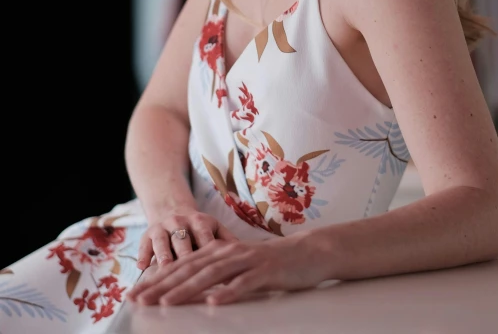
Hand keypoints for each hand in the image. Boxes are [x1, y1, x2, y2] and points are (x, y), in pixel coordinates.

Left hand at [128, 234, 328, 305]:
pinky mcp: (265, 271)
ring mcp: (246, 261)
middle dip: (162, 286)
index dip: (156, 279)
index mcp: (218, 250)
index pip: (181, 265)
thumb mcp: (236, 266)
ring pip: (211, 275)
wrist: (306, 253)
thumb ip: (213, 274)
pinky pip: (244, 284)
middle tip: (139, 300)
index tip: (135, 294)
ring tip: (167, 303)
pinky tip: (214, 303)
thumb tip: (185, 290)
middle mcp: (227, 252)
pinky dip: (228, 292)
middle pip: (190, 269)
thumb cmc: (269, 264)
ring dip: (187, 289)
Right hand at [137, 211, 237, 270]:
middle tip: (188, 273)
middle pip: (182, 240)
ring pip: (162, 242)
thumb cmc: (199, 228)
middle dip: (184, 255)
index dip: (208, 252)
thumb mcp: (214, 228)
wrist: (172, 210)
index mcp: (199, 221)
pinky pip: (143, 245)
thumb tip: (247, 254)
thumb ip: (227, 241)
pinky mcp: (146, 235)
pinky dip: (142, 255)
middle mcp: (180, 222)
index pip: (204, 238)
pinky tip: (142, 267)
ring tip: (164, 270)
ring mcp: (162, 228)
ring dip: (163, 255)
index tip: (214, 268)